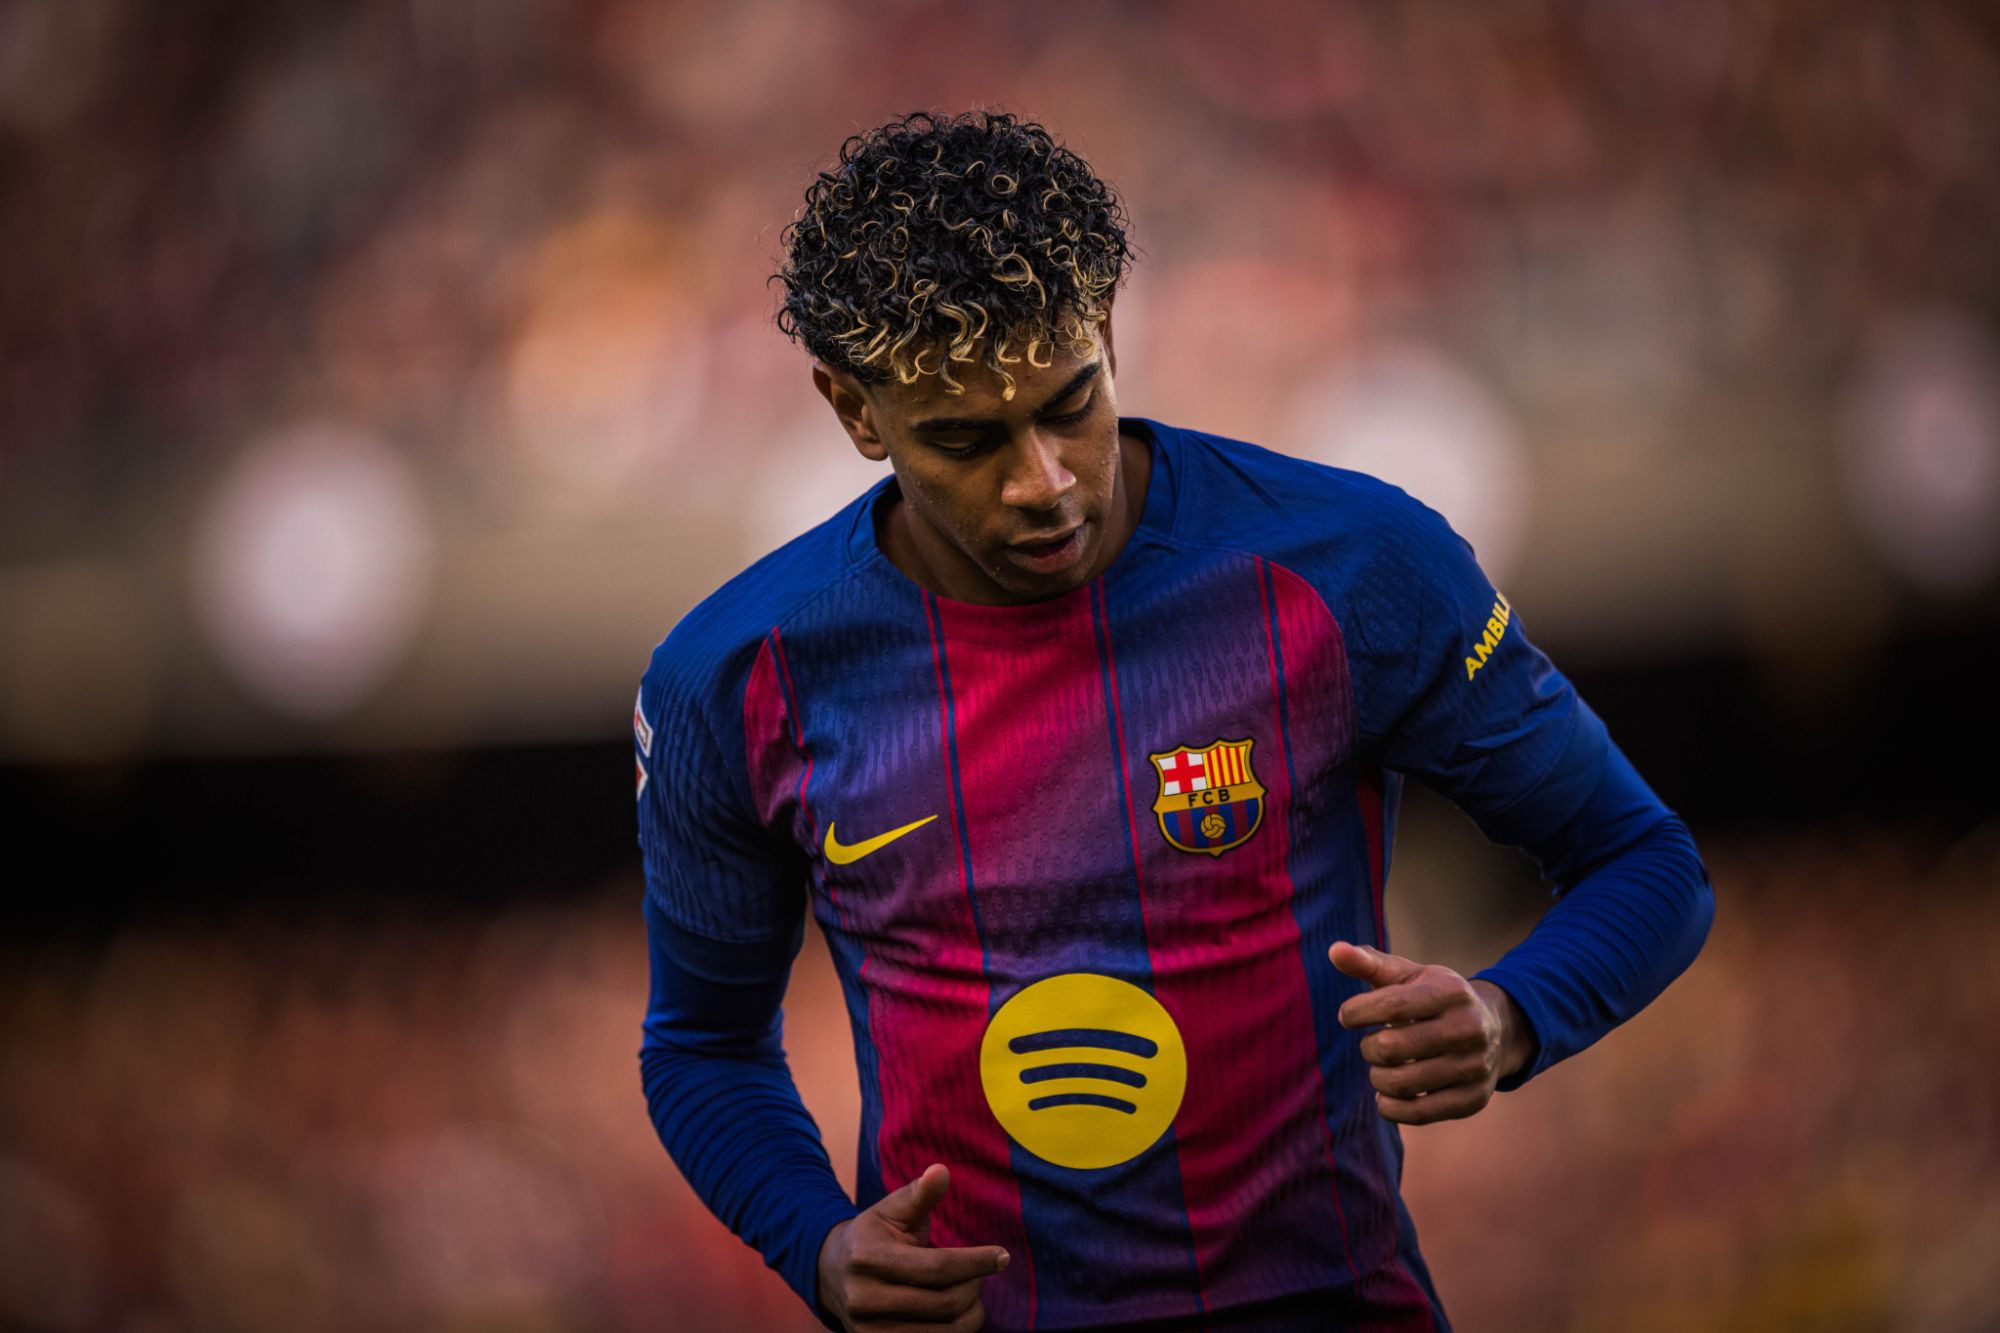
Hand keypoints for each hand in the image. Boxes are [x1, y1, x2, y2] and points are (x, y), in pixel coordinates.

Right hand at [817, 1163, 1009, 1330]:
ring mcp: (868, 1330)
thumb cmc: (873, 1234)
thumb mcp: (892, 1209)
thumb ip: (920, 1194)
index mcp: (867, 1257)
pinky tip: (960, 1313)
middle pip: (943, 1304)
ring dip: (970, 1314)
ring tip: (973, 1293)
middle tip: (982, 1272)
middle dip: (974, 1286)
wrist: (831, 1272)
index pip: (936, 1268)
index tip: (1003, 1255)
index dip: (975, 1262)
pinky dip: (954, 1332)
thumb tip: (941, 1171)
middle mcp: (863, 1298)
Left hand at [1330, 941, 1531, 1124]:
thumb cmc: (1436, 998)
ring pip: (1401, 1083)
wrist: (1498, 1030)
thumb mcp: (1410, 976)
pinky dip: (1390, 1106)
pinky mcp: (1473, 1099)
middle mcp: (1468, 1028)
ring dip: (1377, 1077)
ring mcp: (1474, 1066)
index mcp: (1450, 992)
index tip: (1348, 1016)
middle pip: (1391, 1048)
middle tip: (1372, 1045)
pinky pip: (1417, 1114)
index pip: (1390, 1005)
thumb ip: (1370, 963)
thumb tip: (1334, 951)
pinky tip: (1387, 1094)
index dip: (1356, 1013)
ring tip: (1382, 1067)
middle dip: (1368, 1048)